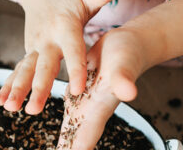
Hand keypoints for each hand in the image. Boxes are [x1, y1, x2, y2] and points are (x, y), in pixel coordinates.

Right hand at [0, 0, 125, 114]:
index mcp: (65, 26)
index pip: (73, 50)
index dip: (76, 68)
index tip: (79, 89)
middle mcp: (47, 38)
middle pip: (44, 66)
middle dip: (38, 88)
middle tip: (34, 109)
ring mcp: (34, 46)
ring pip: (26, 70)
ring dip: (17, 90)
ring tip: (10, 108)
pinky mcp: (28, 52)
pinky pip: (18, 70)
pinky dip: (8, 85)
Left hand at [57, 29, 144, 148]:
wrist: (128, 43)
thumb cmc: (129, 54)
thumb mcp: (124, 64)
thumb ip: (124, 80)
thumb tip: (129, 93)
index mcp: (99, 108)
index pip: (84, 141)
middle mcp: (91, 111)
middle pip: (74, 142)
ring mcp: (84, 104)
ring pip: (69, 132)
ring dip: (63, 146)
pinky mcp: (78, 93)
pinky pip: (67, 116)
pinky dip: (62, 131)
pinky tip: (53, 136)